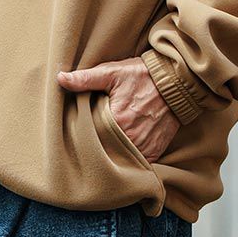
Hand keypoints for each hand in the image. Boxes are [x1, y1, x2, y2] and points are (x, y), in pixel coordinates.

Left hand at [57, 56, 179, 161]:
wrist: (177, 83)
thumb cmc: (142, 76)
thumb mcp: (112, 72)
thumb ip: (85, 78)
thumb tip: (60, 78)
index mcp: (116, 121)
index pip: (89, 137)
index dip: (82, 135)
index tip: (77, 132)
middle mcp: (130, 138)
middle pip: (103, 151)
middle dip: (95, 148)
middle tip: (88, 142)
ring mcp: (143, 147)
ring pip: (119, 159)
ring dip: (111, 156)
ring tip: (103, 149)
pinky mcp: (154, 152)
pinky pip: (136, 164)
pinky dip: (128, 160)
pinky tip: (120, 154)